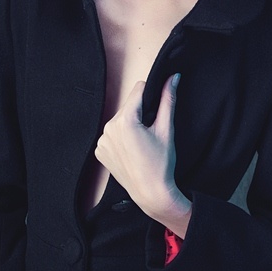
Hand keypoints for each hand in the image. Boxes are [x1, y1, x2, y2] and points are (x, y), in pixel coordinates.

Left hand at [95, 74, 191, 236]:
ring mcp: (102, 141)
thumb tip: (172, 78)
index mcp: (125, 121)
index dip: (151, 94)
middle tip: (152, 131)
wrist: (151, 192)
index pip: (138, 90)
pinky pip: (111, 135)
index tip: (158, 107)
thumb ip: (167, 100)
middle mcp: (108, 128)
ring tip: (142, 142)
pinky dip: (121, 138)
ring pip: (119, 120)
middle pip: (128, 106)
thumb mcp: (167, 130)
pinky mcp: (100, 151)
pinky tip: (131, 150)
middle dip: (140, 112)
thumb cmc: (160, 164)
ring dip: (130, 124)